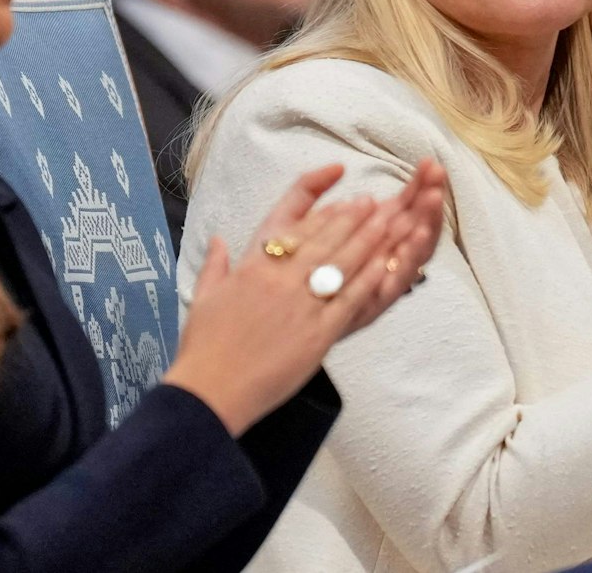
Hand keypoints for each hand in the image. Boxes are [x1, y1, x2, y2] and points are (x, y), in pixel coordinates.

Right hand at [167, 161, 446, 435]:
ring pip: (342, 264)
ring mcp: (302, 305)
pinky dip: (370, 280)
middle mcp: (280, 279)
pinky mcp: (318, 334)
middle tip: (374, 203)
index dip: (324, 213)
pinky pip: (350, 300)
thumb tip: (217, 240)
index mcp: (253, 267)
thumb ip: (214, 265)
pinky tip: (386, 264)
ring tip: (388, 222)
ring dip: (368, 240)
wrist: (212, 388)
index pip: (296, 230)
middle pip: (325, 241)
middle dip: (353, 219)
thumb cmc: (204, 346)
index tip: (343, 202)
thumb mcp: (203, 297)